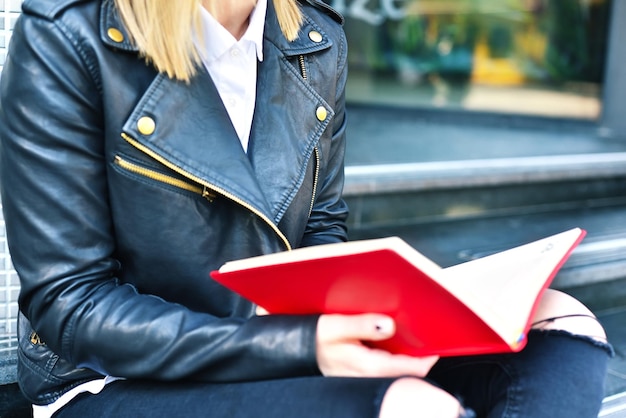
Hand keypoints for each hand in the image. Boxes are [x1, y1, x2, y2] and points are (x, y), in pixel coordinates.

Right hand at [316, 313, 438, 377]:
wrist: (300, 348)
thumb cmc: (316, 337)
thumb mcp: (336, 326)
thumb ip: (363, 326)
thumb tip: (388, 324)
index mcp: (369, 365)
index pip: (411, 368)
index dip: (428, 356)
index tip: (437, 341)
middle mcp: (371, 375)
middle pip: (408, 370)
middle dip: (420, 354)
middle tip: (427, 334)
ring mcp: (368, 375)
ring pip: (398, 369)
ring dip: (408, 354)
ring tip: (413, 334)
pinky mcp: (364, 372)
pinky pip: (388, 366)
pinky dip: (395, 355)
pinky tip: (392, 339)